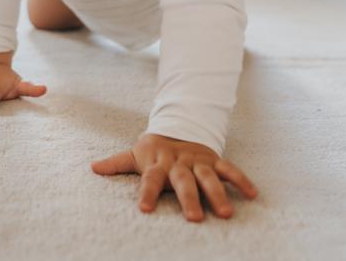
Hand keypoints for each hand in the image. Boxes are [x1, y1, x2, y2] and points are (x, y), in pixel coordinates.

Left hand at [91, 133, 257, 221]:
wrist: (177, 127)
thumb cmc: (154, 150)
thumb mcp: (135, 154)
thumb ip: (116, 163)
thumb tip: (92, 167)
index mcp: (158, 163)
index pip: (150, 179)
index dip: (147, 193)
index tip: (145, 210)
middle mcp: (179, 163)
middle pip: (184, 182)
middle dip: (189, 199)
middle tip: (194, 219)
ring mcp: (198, 161)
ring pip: (209, 178)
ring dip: (218, 194)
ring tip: (226, 214)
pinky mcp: (214, 159)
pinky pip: (230, 170)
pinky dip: (241, 180)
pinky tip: (253, 195)